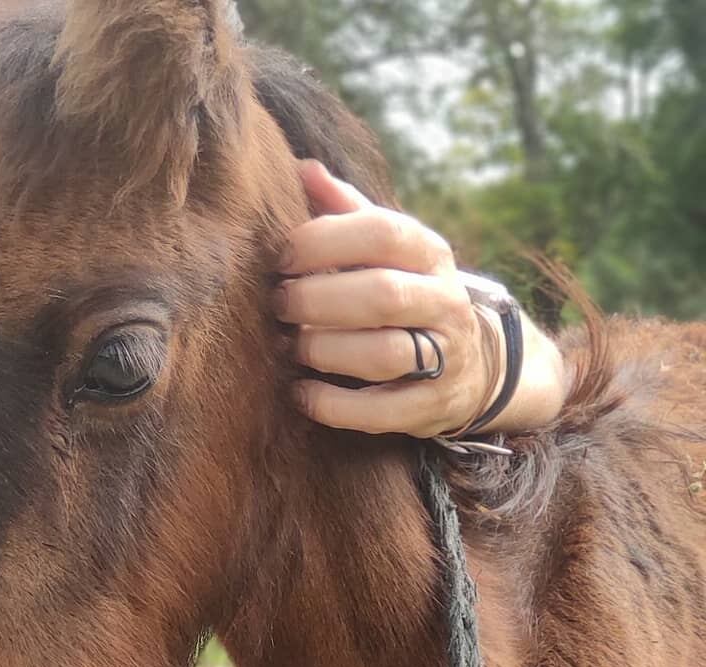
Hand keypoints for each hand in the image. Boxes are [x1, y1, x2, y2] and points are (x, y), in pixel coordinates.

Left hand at [276, 159, 502, 438]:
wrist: (474, 364)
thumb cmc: (406, 296)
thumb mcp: (389, 252)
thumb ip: (347, 213)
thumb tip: (302, 168)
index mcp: (431, 254)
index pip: (383, 233)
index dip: (325, 241)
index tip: (282, 258)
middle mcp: (445, 302)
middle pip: (381, 295)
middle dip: (318, 300)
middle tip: (279, 305)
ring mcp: (445, 358)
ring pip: (382, 353)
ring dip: (324, 350)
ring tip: (292, 347)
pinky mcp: (430, 408)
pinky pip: (379, 412)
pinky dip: (333, 405)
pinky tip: (301, 394)